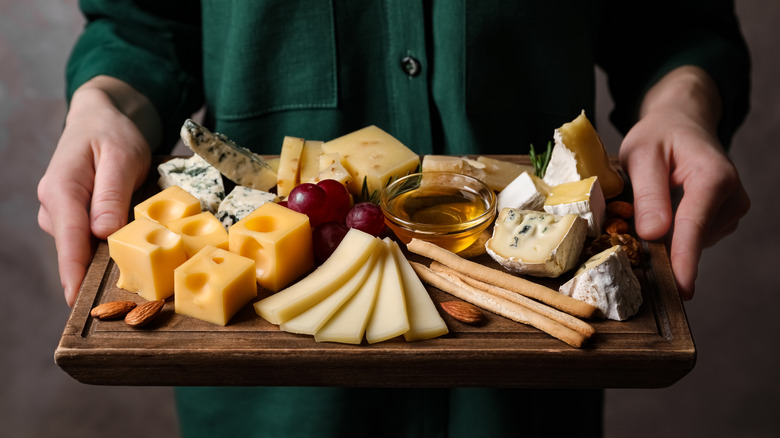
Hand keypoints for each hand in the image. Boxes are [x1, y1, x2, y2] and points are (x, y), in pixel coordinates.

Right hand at [38, 77, 159, 305]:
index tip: (78, 299)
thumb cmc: (113, 133)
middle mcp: (54, 205)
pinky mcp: (73, 216)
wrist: (102, 117)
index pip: (69, 238)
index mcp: (61, 190)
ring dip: (104, 258)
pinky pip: (87, 238)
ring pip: (82, 245)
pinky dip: (105, 246)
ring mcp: (60, 212)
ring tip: (138, 270)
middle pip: (74, 248)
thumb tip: (101, 232)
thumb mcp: (121, 157)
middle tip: (127, 296)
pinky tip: (128, 251)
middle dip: (95, 272)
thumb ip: (111, 194)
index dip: (74, 272)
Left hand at [619, 67, 749, 299]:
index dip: (684, 259)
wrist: (681, 123)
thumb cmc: (659, 135)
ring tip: (648, 207)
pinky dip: (672, 235)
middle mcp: (731, 197)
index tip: (681, 288)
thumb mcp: (641, 154)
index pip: (694, 226)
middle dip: (659, 246)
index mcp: (714, 177)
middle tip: (627, 232)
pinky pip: (692, 239)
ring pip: (690, 242)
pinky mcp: (722, 221)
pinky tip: (662, 214)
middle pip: (691, 239)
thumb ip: (648, 193)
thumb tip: (653, 234)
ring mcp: (730, 211)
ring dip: (664, 237)